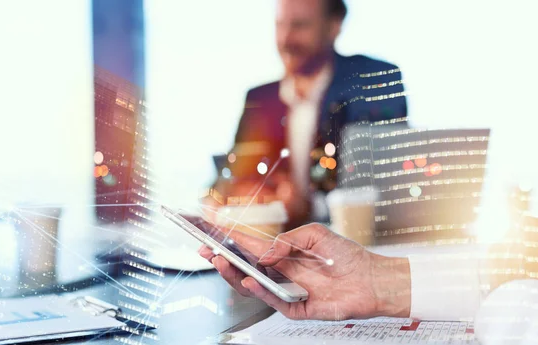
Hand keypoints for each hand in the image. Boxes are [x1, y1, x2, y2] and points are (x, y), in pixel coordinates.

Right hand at [199, 223, 410, 320]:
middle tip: (206, 250)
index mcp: (283, 253)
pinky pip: (273, 301)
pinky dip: (260, 290)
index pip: (249, 247)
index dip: (228, 241)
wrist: (371, 279)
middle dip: (223, 259)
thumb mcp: (315, 235)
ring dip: (234, 274)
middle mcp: (281, 272)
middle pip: (244, 267)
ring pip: (252, 286)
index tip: (208, 234)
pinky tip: (251, 278)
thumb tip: (263, 254)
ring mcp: (286, 290)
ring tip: (222, 262)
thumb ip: (286, 241)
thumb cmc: (345, 255)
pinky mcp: (296, 308)